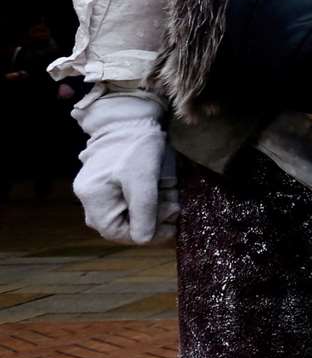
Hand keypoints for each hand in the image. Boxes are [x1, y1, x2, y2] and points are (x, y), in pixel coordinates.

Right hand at [73, 92, 175, 244]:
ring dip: (152, 209)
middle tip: (175, 208)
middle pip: (122, 224)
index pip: (117, 232)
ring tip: (172, 197)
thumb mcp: (144, 179)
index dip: (145, 234)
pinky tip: (164, 190)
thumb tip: (143, 240)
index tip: (171, 227)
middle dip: (152, 219)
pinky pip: (128, 201)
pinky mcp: (108, 183)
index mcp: (94, 198)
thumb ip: (143, 210)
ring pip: (128, 213)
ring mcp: (97, 190)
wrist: (132, 117)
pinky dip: (148, 199)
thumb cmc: (137, 146)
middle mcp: (90, 198)